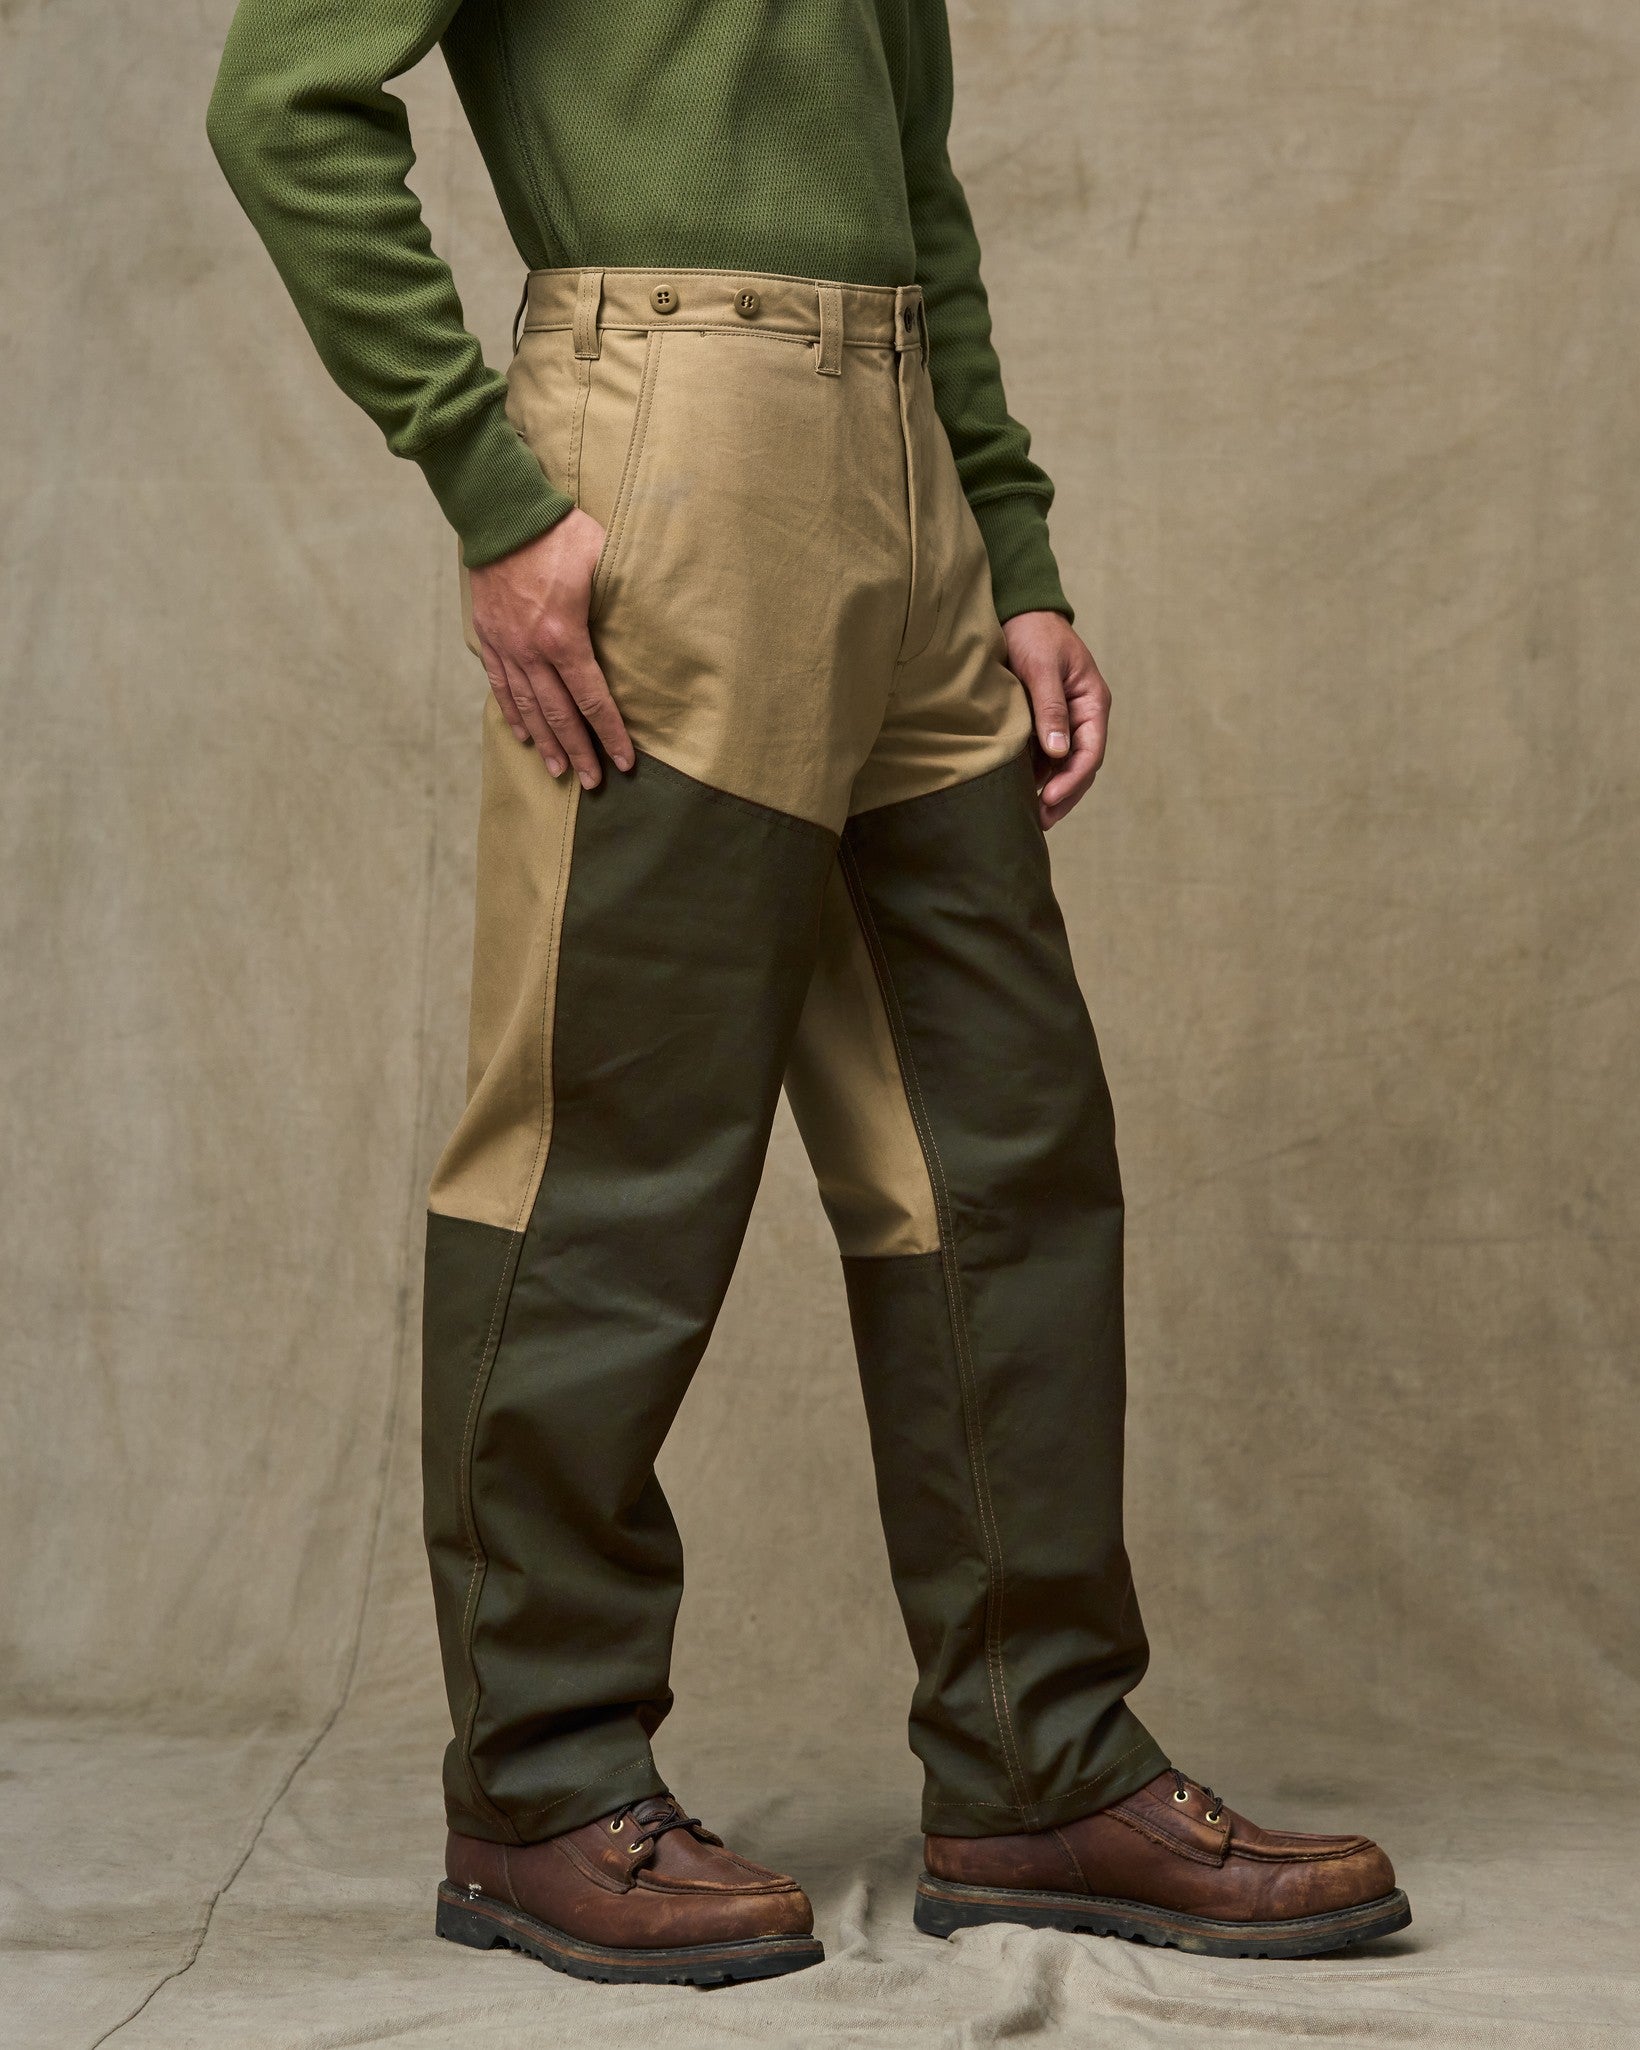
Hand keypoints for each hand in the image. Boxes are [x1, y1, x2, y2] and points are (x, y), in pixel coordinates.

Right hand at [467, 511, 633, 786]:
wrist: (501, 513)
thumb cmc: (559, 532)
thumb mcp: (604, 558)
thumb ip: (626, 591)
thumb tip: (660, 607)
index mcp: (564, 638)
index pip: (592, 701)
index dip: (610, 735)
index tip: (624, 764)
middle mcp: (533, 651)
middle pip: (559, 715)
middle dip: (578, 752)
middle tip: (592, 784)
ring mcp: (508, 646)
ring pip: (528, 707)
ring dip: (546, 742)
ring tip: (558, 771)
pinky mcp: (489, 636)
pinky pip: (500, 684)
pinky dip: (512, 712)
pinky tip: (523, 733)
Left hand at [1002, 611, 1111, 828]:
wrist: (1018, 612)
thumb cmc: (1032, 634)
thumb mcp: (1042, 668)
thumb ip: (1051, 709)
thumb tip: (1060, 752)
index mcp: (1093, 702)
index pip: (1091, 752)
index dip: (1073, 781)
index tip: (1050, 799)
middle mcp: (1083, 715)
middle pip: (1080, 766)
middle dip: (1064, 795)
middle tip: (1041, 821)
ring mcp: (1065, 720)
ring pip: (1064, 765)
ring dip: (1050, 790)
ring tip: (1030, 815)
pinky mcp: (1044, 722)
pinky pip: (1045, 756)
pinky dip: (1036, 775)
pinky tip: (1020, 792)